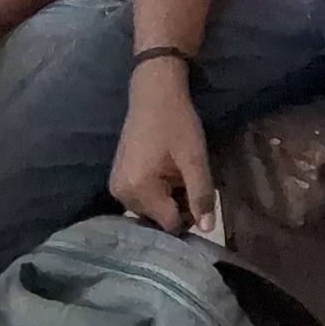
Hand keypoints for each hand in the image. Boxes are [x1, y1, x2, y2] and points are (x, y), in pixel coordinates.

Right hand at [110, 67, 216, 233]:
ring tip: (181, 177)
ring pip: (150, 211)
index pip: (169, 224)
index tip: (203, 200)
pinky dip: (158, 194)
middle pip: (158, 220)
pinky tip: (169, 175)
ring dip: (169, 201)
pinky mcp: (118, 180)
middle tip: (192, 183)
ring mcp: (116, 187)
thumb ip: (201, 195)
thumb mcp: (195, 159)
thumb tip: (208, 229)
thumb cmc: (177, 124)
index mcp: (138, 190)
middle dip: (179, 208)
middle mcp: (121, 194)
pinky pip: (142, 199)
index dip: (191, 218)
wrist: (154, 95)